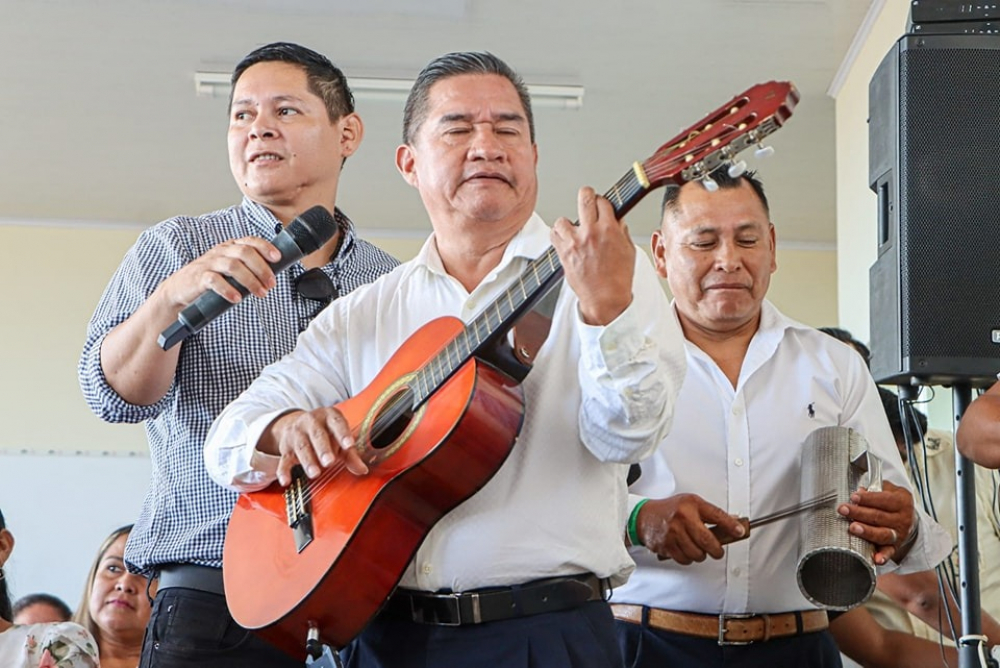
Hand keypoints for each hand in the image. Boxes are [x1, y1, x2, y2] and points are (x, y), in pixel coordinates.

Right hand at [156, 236, 281, 310]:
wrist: (180, 289)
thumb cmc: (211, 279)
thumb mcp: (230, 270)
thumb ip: (248, 269)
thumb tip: (272, 276)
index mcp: (230, 247)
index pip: (250, 241)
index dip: (265, 247)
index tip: (278, 258)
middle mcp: (221, 252)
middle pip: (245, 253)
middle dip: (262, 268)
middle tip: (271, 284)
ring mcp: (209, 264)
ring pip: (233, 266)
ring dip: (250, 280)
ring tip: (260, 293)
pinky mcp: (199, 278)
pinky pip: (214, 281)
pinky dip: (228, 289)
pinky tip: (237, 298)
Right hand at [260, 407, 368, 486]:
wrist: (296, 425)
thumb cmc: (325, 434)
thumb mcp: (339, 440)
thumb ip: (351, 454)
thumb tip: (363, 470)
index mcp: (329, 416)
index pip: (337, 422)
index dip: (343, 433)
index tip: (350, 445)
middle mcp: (311, 422)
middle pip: (317, 434)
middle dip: (323, 448)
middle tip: (329, 462)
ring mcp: (297, 433)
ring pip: (302, 446)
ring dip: (308, 461)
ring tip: (315, 473)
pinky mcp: (286, 448)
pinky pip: (284, 459)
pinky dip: (283, 471)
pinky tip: (286, 481)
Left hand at [550, 187, 635, 325]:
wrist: (605, 298)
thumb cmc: (618, 278)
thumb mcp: (629, 251)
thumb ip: (621, 232)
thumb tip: (617, 221)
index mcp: (610, 230)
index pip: (603, 201)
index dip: (602, 202)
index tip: (601, 205)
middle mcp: (591, 232)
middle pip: (585, 198)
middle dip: (586, 195)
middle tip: (587, 200)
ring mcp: (575, 242)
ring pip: (563, 219)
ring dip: (568, 223)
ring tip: (573, 229)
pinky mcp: (563, 253)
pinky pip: (553, 235)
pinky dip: (558, 235)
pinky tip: (565, 239)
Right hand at [637, 494, 746, 564]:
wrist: (645, 516)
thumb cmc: (671, 509)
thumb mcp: (692, 503)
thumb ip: (711, 513)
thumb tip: (733, 522)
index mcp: (692, 505)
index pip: (717, 515)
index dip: (731, 525)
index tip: (740, 531)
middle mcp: (683, 518)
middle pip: (707, 541)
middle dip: (717, 550)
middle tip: (717, 551)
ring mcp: (673, 533)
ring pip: (697, 554)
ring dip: (701, 555)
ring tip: (697, 547)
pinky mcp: (666, 546)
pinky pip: (685, 560)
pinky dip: (688, 558)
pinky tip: (685, 550)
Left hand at [837, 480, 915, 564]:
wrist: (908, 517)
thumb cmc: (893, 500)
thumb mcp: (888, 489)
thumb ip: (875, 488)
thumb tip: (860, 491)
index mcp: (901, 502)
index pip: (884, 499)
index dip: (868, 498)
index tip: (854, 497)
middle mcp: (902, 519)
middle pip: (879, 516)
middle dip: (859, 513)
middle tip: (844, 510)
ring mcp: (899, 534)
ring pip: (883, 534)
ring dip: (867, 532)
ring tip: (853, 528)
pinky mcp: (895, 546)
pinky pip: (889, 552)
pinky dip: (883, 556)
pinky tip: (875, 559)